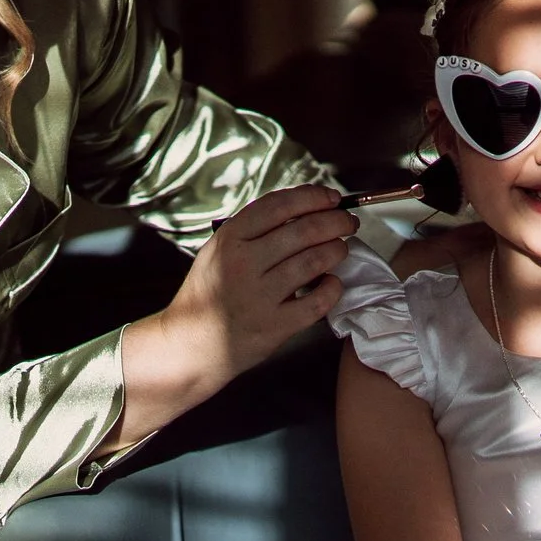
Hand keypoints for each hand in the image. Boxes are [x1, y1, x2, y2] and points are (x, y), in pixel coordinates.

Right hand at [157, 184, 357, 387]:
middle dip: (336, 222)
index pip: (279, 205)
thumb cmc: (210, 293)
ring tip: (342, 248)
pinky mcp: (274, 326)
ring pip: (314, 261)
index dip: (313, 197)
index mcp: (229, 239)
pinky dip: (333, 288)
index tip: (333, 197)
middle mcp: (243, 264)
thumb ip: (253, 231)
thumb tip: (304, 209)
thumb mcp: (218, 252)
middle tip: (348, 223)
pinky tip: (333, 283)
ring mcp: (259, 296)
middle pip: (304, 230)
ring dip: (337, 250)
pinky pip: (317, 301)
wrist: (192, 344)